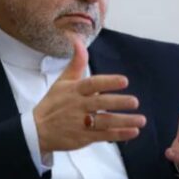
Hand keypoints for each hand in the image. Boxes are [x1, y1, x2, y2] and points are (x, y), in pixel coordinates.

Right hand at [33, 36, 146, 153]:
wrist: (37, 130)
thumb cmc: (54, 103)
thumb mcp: (63, 81)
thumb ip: (76, 62)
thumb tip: (78, 40)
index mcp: (74, 90)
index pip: (92, 84)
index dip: (108, 82)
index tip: (125, 81)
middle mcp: (78, 106)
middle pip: (100, 104)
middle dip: (118, 103)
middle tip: (135, 101)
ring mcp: (81, 123)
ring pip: (105, 122)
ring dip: (124, 121)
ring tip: (141, 119)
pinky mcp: (83, 138)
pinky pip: (103, 136)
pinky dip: (119, 134)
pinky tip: (133, 132)